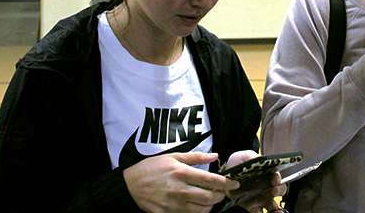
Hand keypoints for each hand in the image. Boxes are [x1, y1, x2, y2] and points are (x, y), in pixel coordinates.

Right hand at [123, 152, 238, 212]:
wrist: (129, 185)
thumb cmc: (151, 168)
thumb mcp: (172, 157)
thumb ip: (195, 157)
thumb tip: (215, 156)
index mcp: (181, 173)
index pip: (210, 180)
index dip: (226, 183)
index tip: (235, 184)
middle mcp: (179, 189)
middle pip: (208, 198)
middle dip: (220, 196)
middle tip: (222, 192)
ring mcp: (173, 204)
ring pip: (200, 210)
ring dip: (210, 206)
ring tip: (210, 199)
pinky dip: (196, 212)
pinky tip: (196, 205)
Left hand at [224, 151, 286, 212]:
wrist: (223, 178)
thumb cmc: (235, 166)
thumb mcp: (242, 157)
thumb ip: (252, 157)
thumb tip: (261, 159)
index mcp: (266, 174)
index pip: (276, 176)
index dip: (278, 178)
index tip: (275, 179)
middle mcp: (266, 187)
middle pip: (279, 190)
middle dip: (279, 191)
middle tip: (274, 191)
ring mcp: (260, 198)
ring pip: (273, 205)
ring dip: (276, 208)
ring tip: (275, 210)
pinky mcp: (252, 207)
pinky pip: (260, 212)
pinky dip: (262, 212)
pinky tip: (260, 211)